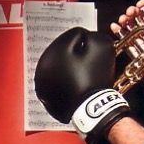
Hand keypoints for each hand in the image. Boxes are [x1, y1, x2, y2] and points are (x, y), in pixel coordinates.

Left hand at [34, 27, 129, 143]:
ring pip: (59, 63)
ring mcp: (41, 79)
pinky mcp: (44, 92)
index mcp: (54, 50)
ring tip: (83, 73)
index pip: (75, 34)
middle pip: (64, 48)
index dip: (89, 41)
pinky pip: (57, 79)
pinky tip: (75, 82)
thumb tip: (86, 36)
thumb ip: (93, 35)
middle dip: (76, 52)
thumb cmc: (95, 78)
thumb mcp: (101, 47)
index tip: (94, 52)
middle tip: (88, 62)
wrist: (91, 108)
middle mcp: (42, 63)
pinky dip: (65, 78)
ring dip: (69, 64)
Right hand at [109, 0, 143, 37]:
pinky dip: (118, 31)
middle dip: (132, 11)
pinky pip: (124, 36)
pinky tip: (115, 27)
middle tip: (130, 13)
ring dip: (124, 19)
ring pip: (129, 24)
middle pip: (137, 14)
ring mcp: (140, 35)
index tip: (139, 5)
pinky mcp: (133, 44)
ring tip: (122, 20)